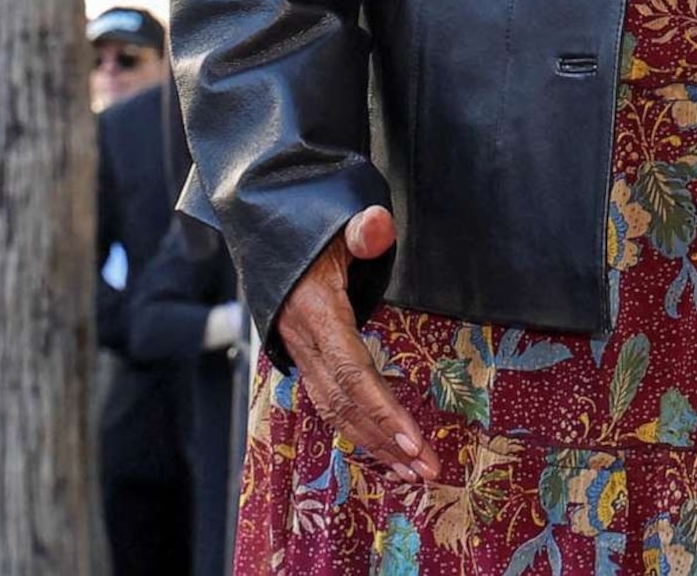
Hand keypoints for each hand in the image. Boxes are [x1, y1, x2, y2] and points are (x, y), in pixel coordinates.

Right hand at [272, 207, 434, 484]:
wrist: (269, 235)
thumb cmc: (310, 230)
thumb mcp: (335, 225)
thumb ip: (361, 231)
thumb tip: (377, 228)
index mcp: (316, 314)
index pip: (350, 372)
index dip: (380, 409)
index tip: (413, 441)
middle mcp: (305, 343)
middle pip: (346, 403)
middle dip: (386, 442)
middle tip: (427, 471)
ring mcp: (303, 354)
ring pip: (337, 411)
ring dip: (375, 444)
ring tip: (414, 472)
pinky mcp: (308, 359)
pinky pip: (333, 403)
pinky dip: (360, 429)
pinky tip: (386, 449)